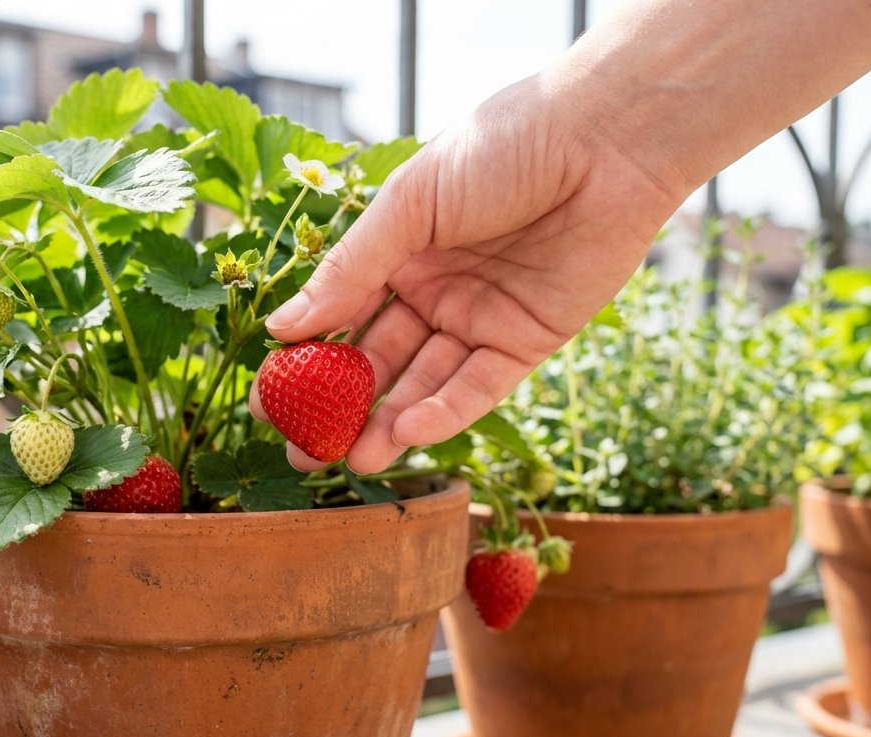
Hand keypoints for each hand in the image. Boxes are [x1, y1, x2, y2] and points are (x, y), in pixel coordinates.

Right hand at [251, 73, 682, 473]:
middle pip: (377, 361)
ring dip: (388, 422)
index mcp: (397, 250)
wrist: (604, 142)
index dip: (304, 361)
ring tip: (351, 461)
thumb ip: (350, 270)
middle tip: (302, 453)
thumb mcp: (409, 204)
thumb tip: (282, 327)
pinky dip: (446, 411)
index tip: (266, 403)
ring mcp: (479, 318)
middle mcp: (434, 289)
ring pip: (424, 382)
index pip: (339, 316)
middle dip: (340, 410)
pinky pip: (480, 386)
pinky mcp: (528, 341)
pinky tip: (408, 431)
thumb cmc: (502, 148)